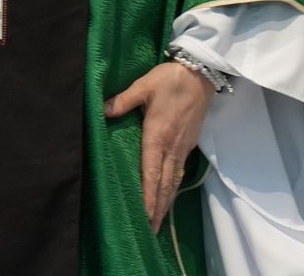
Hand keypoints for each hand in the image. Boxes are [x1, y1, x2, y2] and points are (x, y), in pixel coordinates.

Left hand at [104, 61, 214, 232]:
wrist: (201, 74)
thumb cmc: (170, 79)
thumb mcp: (143, 85)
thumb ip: (123, 100)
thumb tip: (103, 110)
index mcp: (157, 135)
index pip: (151, 171)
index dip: (148, 194)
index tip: (145, 214)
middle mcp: (171, 146)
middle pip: (164, 184)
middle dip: (157, 208)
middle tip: (150, 230)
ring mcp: (182, 147)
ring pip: (173, 180)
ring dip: (166, 202)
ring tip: (158, 221)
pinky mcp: (188, 144)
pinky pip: (179, 171)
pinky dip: (172, 188)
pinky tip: (168, 196)